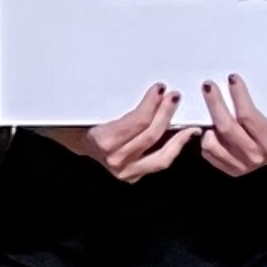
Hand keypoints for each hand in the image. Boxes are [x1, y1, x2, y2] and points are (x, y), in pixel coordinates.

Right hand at [64, 84, 192, 182]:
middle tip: (174, 98)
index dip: (152, 104)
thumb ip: (122, 105)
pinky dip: (172, 150)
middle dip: (166, 113)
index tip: (160, 90)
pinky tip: (181, 140)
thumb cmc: (84, 124)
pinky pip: (159, 163)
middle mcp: (115, 159)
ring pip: (161, 155)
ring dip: (178, 137)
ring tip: (189, 125)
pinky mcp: (133, 177)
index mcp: (104, 140)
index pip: (138, 121)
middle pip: (151, 135)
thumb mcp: (97, 110)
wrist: (77, 144)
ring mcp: (125, 172)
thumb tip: (151, 92)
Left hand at [194, 74, 266, 177]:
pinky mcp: (233, 169)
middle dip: (215, 103)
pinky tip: (210, 126)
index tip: (232, 79)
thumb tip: (239, 81)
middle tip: (209, 86)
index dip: (238, 95)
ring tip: (206, 107)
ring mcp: (243, 165)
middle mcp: (257, 155)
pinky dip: (206, 138)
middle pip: (227, 127)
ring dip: (207, 122)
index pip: (248, 115)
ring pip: (213, 142)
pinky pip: (209, 153)